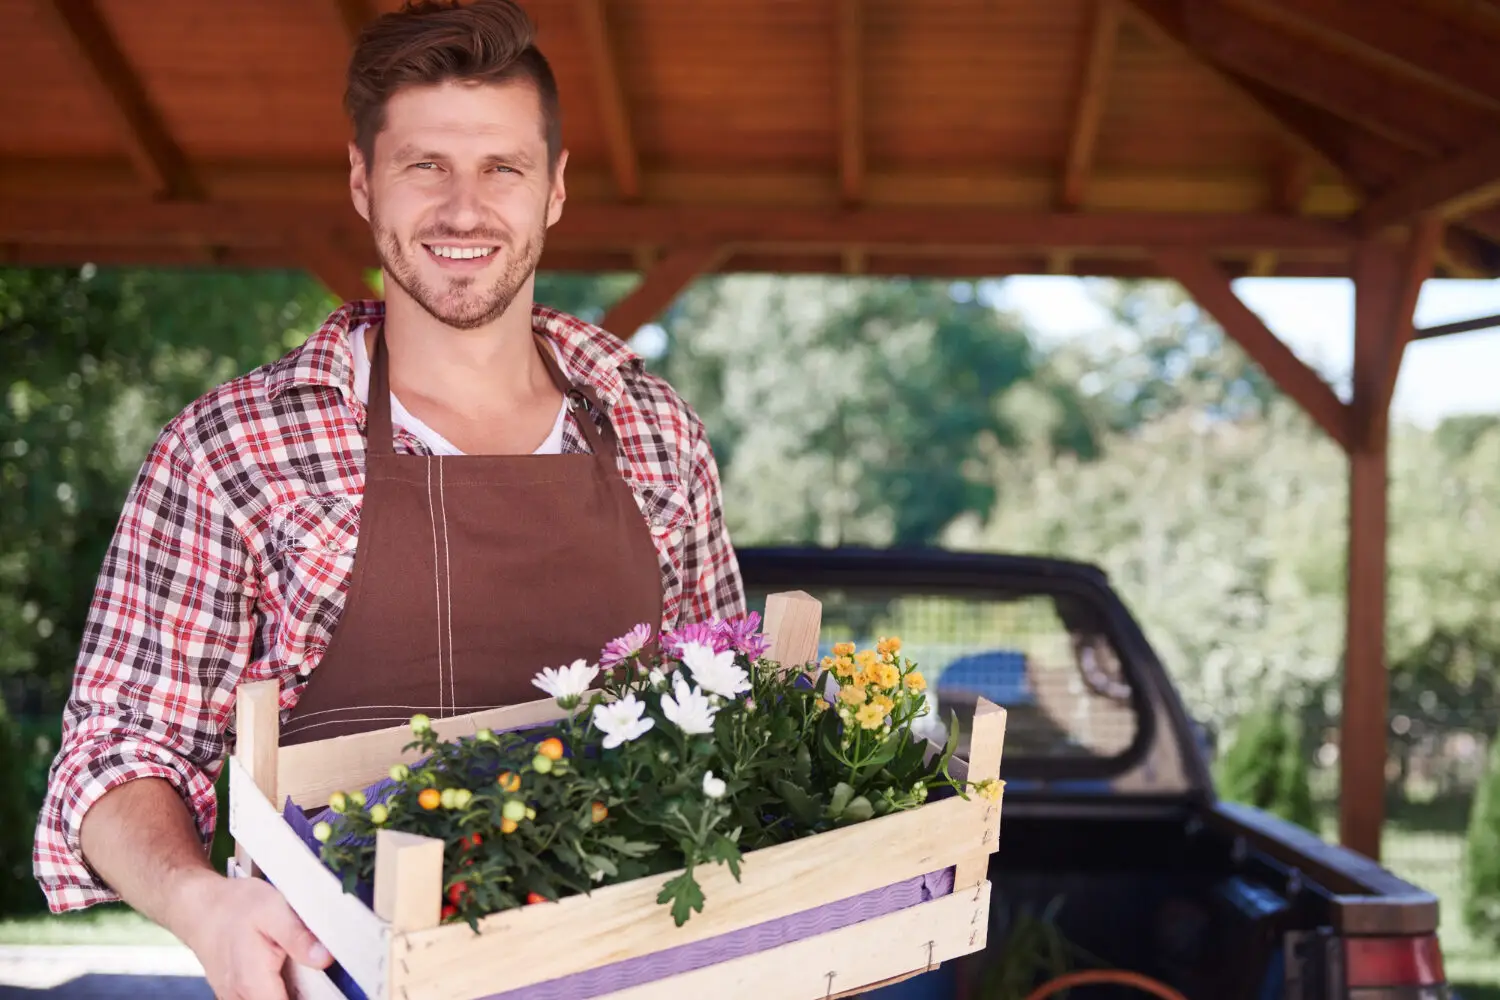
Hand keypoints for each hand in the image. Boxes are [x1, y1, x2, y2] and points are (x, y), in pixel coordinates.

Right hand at [175, 873, 331, 999]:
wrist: (200, 906)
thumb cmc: (235, 906)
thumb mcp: (273, 910)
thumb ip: (299, 937)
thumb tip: (325, 959)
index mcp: (254, 983)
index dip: (313, 999)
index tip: (325, 987)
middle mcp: (241, 997)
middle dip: (302, 995)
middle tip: (315, 977)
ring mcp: (235, 997)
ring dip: (289, 992)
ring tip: (298, 971)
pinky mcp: (235, 993)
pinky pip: (259, 998)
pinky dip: (276, 990)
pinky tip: (284, 973)